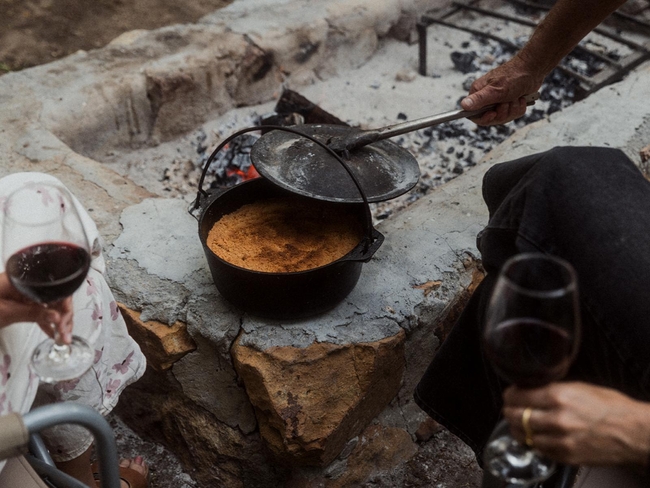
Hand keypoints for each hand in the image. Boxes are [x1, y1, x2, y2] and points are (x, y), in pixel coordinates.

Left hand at [0, 273, 72, 342]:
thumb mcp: (6, 313)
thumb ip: (32, 313)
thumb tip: (56, 317)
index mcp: (23, 279)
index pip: (54, 288)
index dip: (64, 305)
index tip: (65, 322)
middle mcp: (27, 284)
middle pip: (55, 297)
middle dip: (64, 316)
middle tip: (65, 333)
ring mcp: (24, 294)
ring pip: (50, 306)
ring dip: (58, 322)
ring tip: (62, 337)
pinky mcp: (21, 303)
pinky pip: (40, 310)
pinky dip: (47, 322)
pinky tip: (53, 332)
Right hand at [461, 54, 543, 125]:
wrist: (533, 69)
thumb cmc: (513, 76)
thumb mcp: (495, 90)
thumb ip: (479, 99)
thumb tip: (463, 105)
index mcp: (478, 94)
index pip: (473, 114)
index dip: (483, 118)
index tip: (493, 113)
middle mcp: (486, 98)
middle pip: (490, 118)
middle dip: (502, 112)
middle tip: (507, 102)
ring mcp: (498, 102)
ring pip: (503, 118)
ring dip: (512, 109)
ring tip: (516, 98)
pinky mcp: (509, 104)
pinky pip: (512, 115)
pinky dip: (519, 108)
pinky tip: (521, 98)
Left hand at [503, 382, 649, 467]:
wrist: (633, 432)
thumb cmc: (610, 407)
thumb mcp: (578, 387)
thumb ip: (551, 389)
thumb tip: (529, 390)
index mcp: (558, 396)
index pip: (518, 396)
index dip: (509, 395)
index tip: (509, 395)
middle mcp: (556, 418)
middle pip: (516, 416)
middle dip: (509, 411)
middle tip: (509, 409)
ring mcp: (560, 440)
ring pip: (523, 435)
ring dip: (518, 429)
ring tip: (519, 424)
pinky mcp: (565, 456)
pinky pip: (538, 449)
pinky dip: (533, 442)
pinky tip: (536, 436)